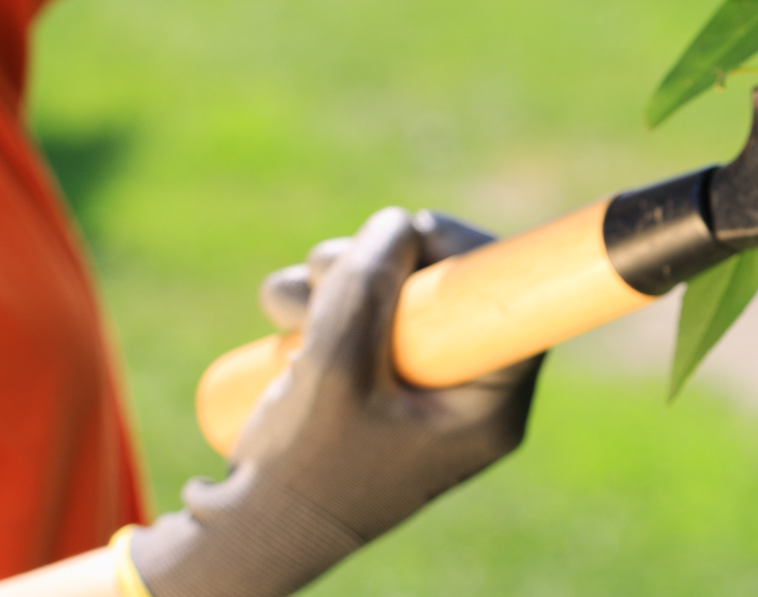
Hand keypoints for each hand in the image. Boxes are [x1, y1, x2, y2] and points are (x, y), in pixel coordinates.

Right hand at [126, 208, 539, 596]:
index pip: (511, 304)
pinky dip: (321, 303)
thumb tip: (400, 223)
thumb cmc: (302, 469)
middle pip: (447, 289)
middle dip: (379, 264)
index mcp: (485, 406)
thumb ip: (368, 288)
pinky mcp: (373, 382)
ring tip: (282, 305)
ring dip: (336, 278)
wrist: (246, 533)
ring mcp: (416, 387)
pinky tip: (280, 317)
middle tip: (322, 269)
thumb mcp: (335, 370)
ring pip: (395, 295)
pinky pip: (362, 319)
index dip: (466, 253)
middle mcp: (461, 393)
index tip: (418, 232)